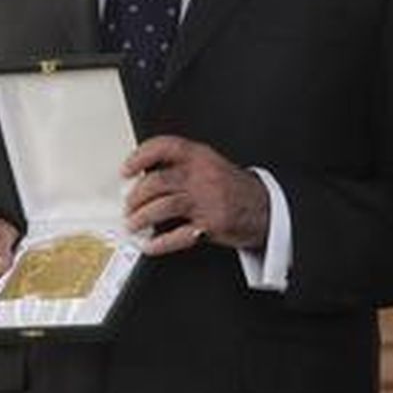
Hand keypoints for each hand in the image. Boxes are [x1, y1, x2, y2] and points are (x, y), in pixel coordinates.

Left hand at [121, 135, 269, 255]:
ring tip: (132, 224)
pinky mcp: (211, 224)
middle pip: (158, 181)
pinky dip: (160, 243)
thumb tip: (144, 174)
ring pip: (163, 207)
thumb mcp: (210, 165)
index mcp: (200, 156)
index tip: (126, 170)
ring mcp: (207, 201)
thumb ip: (182, 166)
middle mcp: (202, 176)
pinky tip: (150, 245)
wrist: (266, 207)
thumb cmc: (234, 187)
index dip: (140, 156)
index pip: (164, 147)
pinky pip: (178, 235)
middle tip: (128, 205)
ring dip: (141, 217)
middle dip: (136, 196)